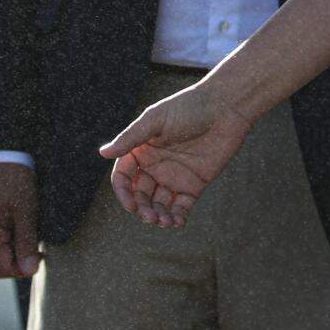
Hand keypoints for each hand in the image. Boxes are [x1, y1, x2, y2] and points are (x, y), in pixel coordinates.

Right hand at [0, 161, 40, 278]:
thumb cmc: (15, 178)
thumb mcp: (27, 210)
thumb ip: (27, 242)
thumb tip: (29, 272)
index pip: (2, 269)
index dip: (23, 267)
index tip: (40, 252)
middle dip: (19, 251)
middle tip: (34, 230)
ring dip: (13, 240)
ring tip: (22, 217)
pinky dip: (5, 231)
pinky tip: (13, 214)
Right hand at [98, 80, 253, 227]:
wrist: (226, 107)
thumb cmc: (188, 107)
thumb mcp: (156, 120)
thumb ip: (131, 138)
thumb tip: (103, 153)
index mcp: (141, 151)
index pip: (124, 177)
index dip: (124, 193)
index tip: (131, 205)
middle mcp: (154, 166)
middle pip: (140, 195)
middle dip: (142, 209)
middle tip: (149, 217)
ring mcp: (174, 177)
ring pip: (159, 205)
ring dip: (158, 216)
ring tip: (164, 222)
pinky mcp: (194, 184)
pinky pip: (181, 206)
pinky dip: (178, 217)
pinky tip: (178, 222)